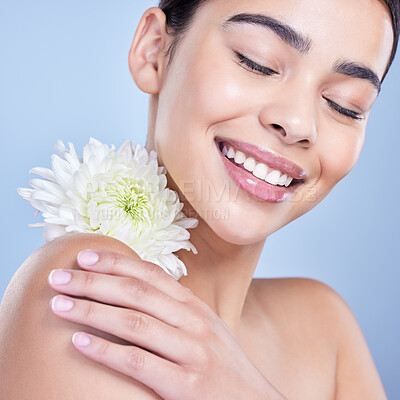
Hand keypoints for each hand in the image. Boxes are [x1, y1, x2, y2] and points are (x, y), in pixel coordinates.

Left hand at [47, 249, 285, 399]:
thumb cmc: (222, 366)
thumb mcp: (205, 329)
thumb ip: (176, 310)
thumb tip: (138, 292)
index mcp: (195, 306)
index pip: (151, 274)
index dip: (117, 261)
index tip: (85, 255)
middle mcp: (194, 321)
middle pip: (136, 292)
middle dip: (94, 281)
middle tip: (59, 277)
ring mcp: (192, 351)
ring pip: (133, 322)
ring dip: (92, 311)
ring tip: (59, 305)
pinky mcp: (186, 384)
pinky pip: (138, 362)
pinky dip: (106, 351)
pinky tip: (80, 343)